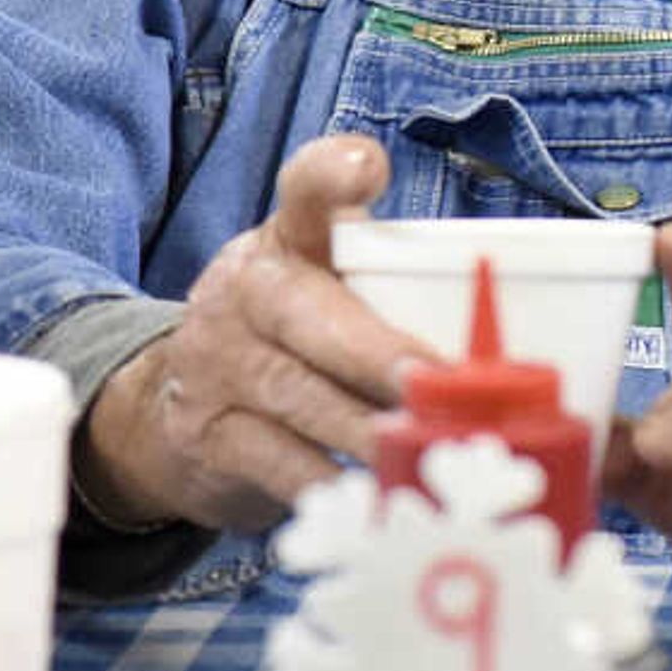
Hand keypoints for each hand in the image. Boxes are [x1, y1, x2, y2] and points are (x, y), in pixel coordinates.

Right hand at [77, 135, 432, 534]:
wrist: (171, 401)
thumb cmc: (292, 337)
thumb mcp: (324, 289)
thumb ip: (391, 291)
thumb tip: (500, 345)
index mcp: (289, 240)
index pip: (306, 189)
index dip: (333, 174)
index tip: (366, 170)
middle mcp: (245, 290)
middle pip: (315, 317)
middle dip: (379, 354)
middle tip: (434, 381)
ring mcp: (216, 363)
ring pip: (300, 398)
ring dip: (368, 432)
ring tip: (426, 452)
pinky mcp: (204, 434)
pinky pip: (277, 463)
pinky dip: (332, 485)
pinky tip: (375, 499)